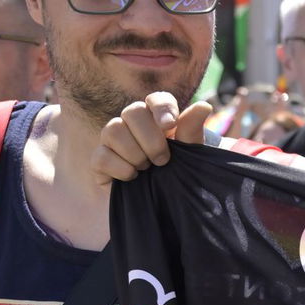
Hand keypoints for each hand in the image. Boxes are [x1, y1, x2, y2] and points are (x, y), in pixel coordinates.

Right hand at [89, 92, 211, 183]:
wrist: (167, 205)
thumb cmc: (180, 174)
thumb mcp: (191, 156)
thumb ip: (192, 132)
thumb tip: (204, 106)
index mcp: (158, 119)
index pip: (156, 99)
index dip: (161, 108)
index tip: (170, 125)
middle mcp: (132, 125)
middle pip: (132, 111)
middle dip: (151, 138)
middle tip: (163, 160)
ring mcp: (113, 142)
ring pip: (112, 129)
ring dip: (134, 153)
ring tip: (147, 169)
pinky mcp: (101, 162)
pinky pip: (100, 156)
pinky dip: (119, 168)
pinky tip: (133, 178)